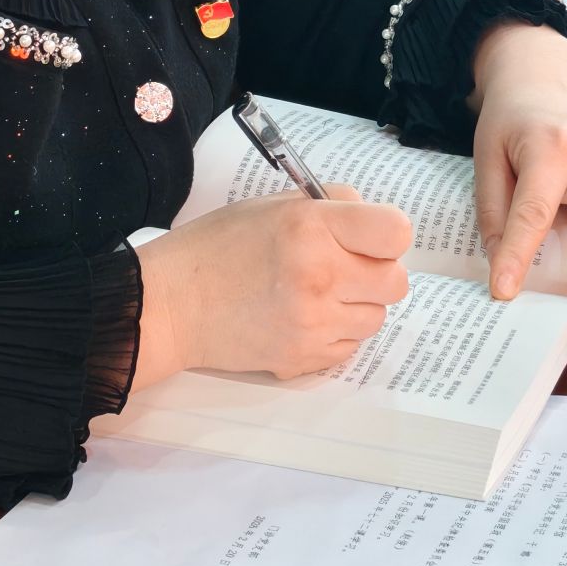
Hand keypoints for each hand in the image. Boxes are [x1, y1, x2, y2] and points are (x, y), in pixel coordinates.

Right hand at [135, 186, 412, 383]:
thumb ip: (332, 207)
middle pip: (396, 282)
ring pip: (376, 318)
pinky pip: (349, 347)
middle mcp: (318, 275)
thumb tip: (375, 223)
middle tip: (346, 266)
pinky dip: (335, 334)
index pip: (395, 232)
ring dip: (357, 305)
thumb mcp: (277, 205)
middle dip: (377, 272)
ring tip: (317, 293)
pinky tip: (302, 318)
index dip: (387, 234)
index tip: (371, 236)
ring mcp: (312, 323)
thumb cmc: (220, 246)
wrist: (170, 304)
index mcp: (311, 227)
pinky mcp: (302, 360)